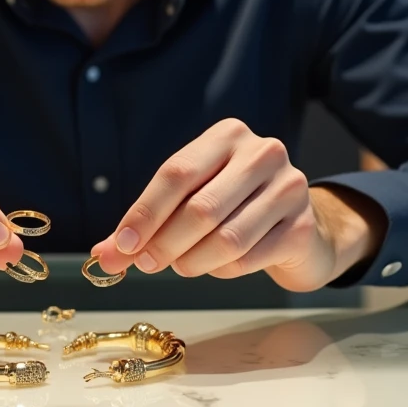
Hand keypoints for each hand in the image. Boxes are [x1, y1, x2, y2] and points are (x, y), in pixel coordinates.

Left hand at [92, 118, 384, 290]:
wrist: (299, 228)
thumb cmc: (234, 207)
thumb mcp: (190, 201)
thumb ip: (147, 225)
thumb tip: (104, 256)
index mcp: (227, 136)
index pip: (176, 173)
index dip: (145, 211)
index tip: (122, 244)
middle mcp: (262, 153)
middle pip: (201, 207)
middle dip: (165, 242)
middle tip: (146, 263)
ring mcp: (289, 188)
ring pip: (227, 237)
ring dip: (194, 261)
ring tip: (182, 266)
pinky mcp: (303, 227)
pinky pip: (251, 258)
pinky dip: (224, 270)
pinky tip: (218, 267)